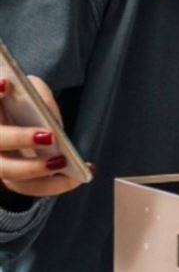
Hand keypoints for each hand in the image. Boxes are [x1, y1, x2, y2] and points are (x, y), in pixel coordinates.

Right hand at [0, 75, 86, 197]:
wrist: (18, 118)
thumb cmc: (22, 99)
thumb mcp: (30, 88)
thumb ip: (37, 94)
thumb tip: (48, 115)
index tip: (7, 84)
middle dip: (19, 138)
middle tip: (48, 135)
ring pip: (7, 172)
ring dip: (35, 169)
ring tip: (62, 161)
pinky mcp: (13, 178)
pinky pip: (29, 187)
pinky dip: (54, 185)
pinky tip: (77, 178)